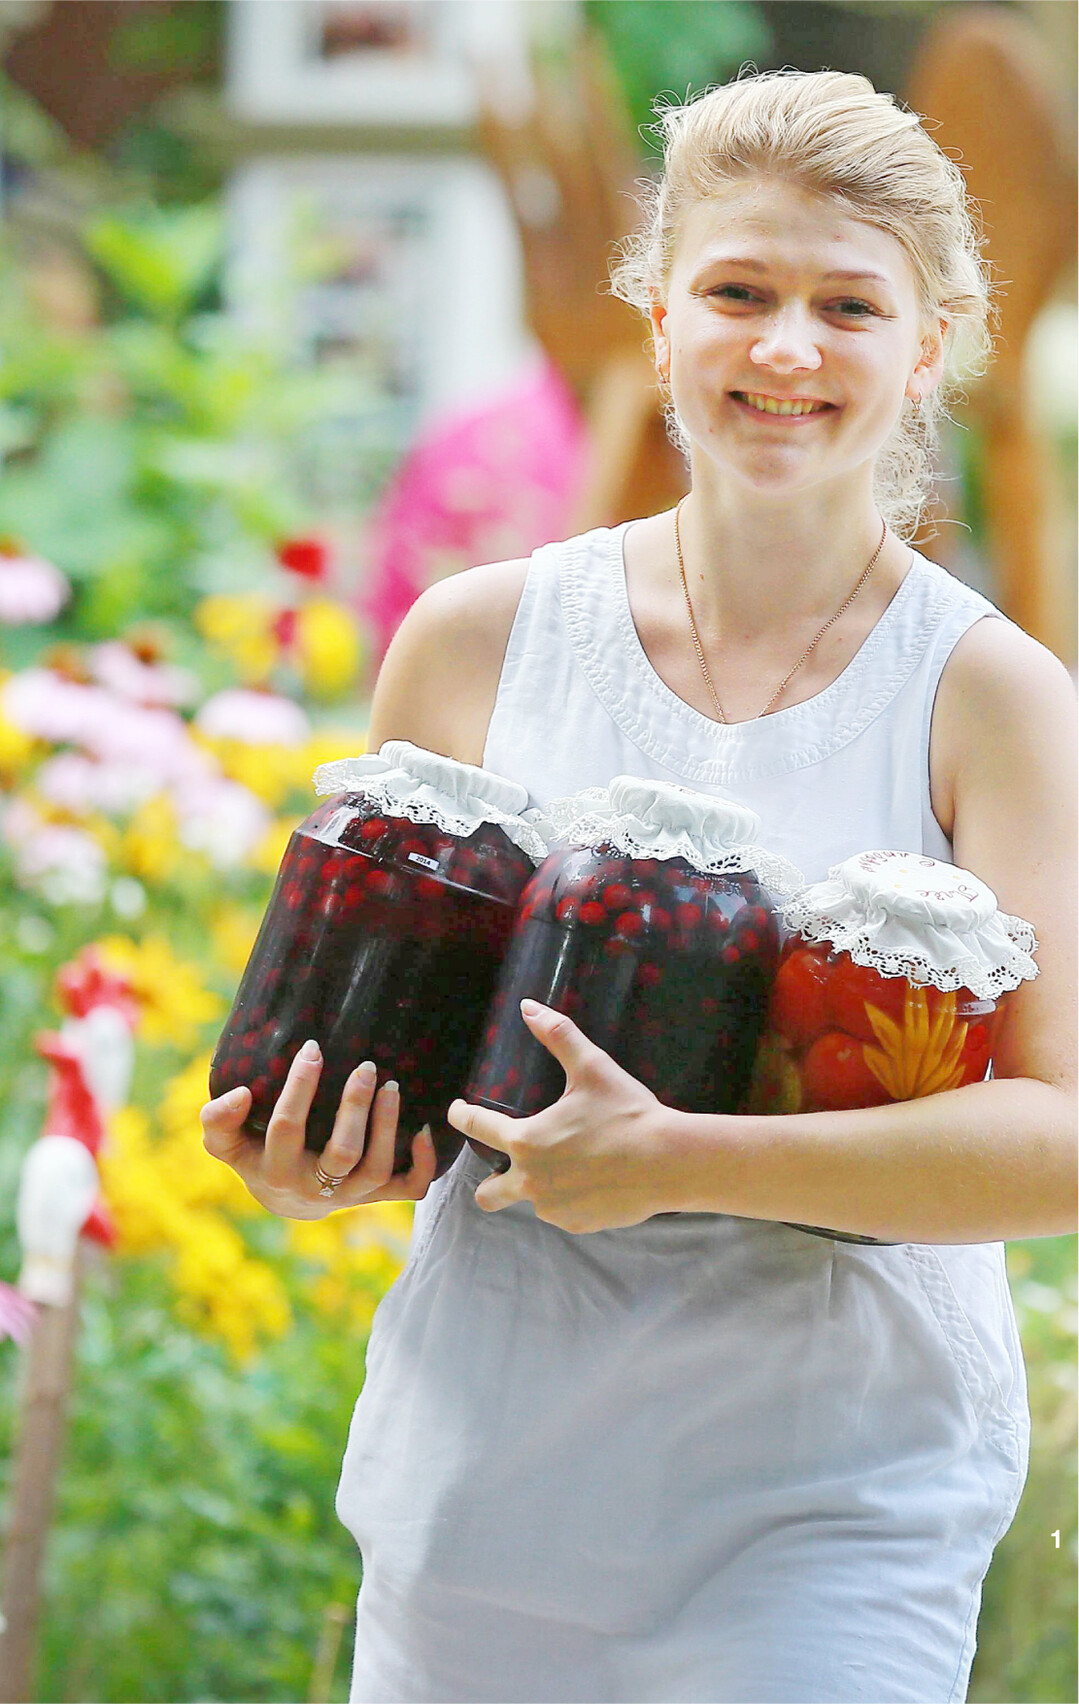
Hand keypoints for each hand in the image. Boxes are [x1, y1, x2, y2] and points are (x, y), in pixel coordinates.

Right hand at [200, 1040, 437, 1218]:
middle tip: (366, 1067)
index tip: (312, 1049)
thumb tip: (240, 1094)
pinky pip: (408, 1189)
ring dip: (388, 1127)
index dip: (299, 1087)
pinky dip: (423, 1163)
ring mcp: (350, 1196)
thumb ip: (218, 1121)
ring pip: (377, 1169)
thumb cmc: (255, 1157)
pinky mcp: (376, 1196)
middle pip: (343, 1153)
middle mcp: (316, 1187)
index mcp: (277, 1170)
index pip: (288, 1127)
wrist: (286, 1202)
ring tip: (392, 1087)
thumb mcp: (226, 1145)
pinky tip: (425, 1130)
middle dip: (356, 1108)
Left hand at [447, 999, 680, 1232]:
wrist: (668, 1162)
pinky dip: (570, 1199)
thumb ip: (557, 1035)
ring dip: (540, 1186)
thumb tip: (528, 1007)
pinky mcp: (577, 1225)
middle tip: (502, 1169)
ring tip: (571, 1167)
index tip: (457, 1111)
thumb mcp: (592, 1067)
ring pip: (532, 1201)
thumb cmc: (627, 1113)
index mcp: (525, 1141)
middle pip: (488, 1194)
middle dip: (489, 1183)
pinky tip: (594, 1182)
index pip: (477, 1128)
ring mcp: (553, 1208)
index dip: (461, 1115)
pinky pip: (563, 1213)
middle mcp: (530, 1180)